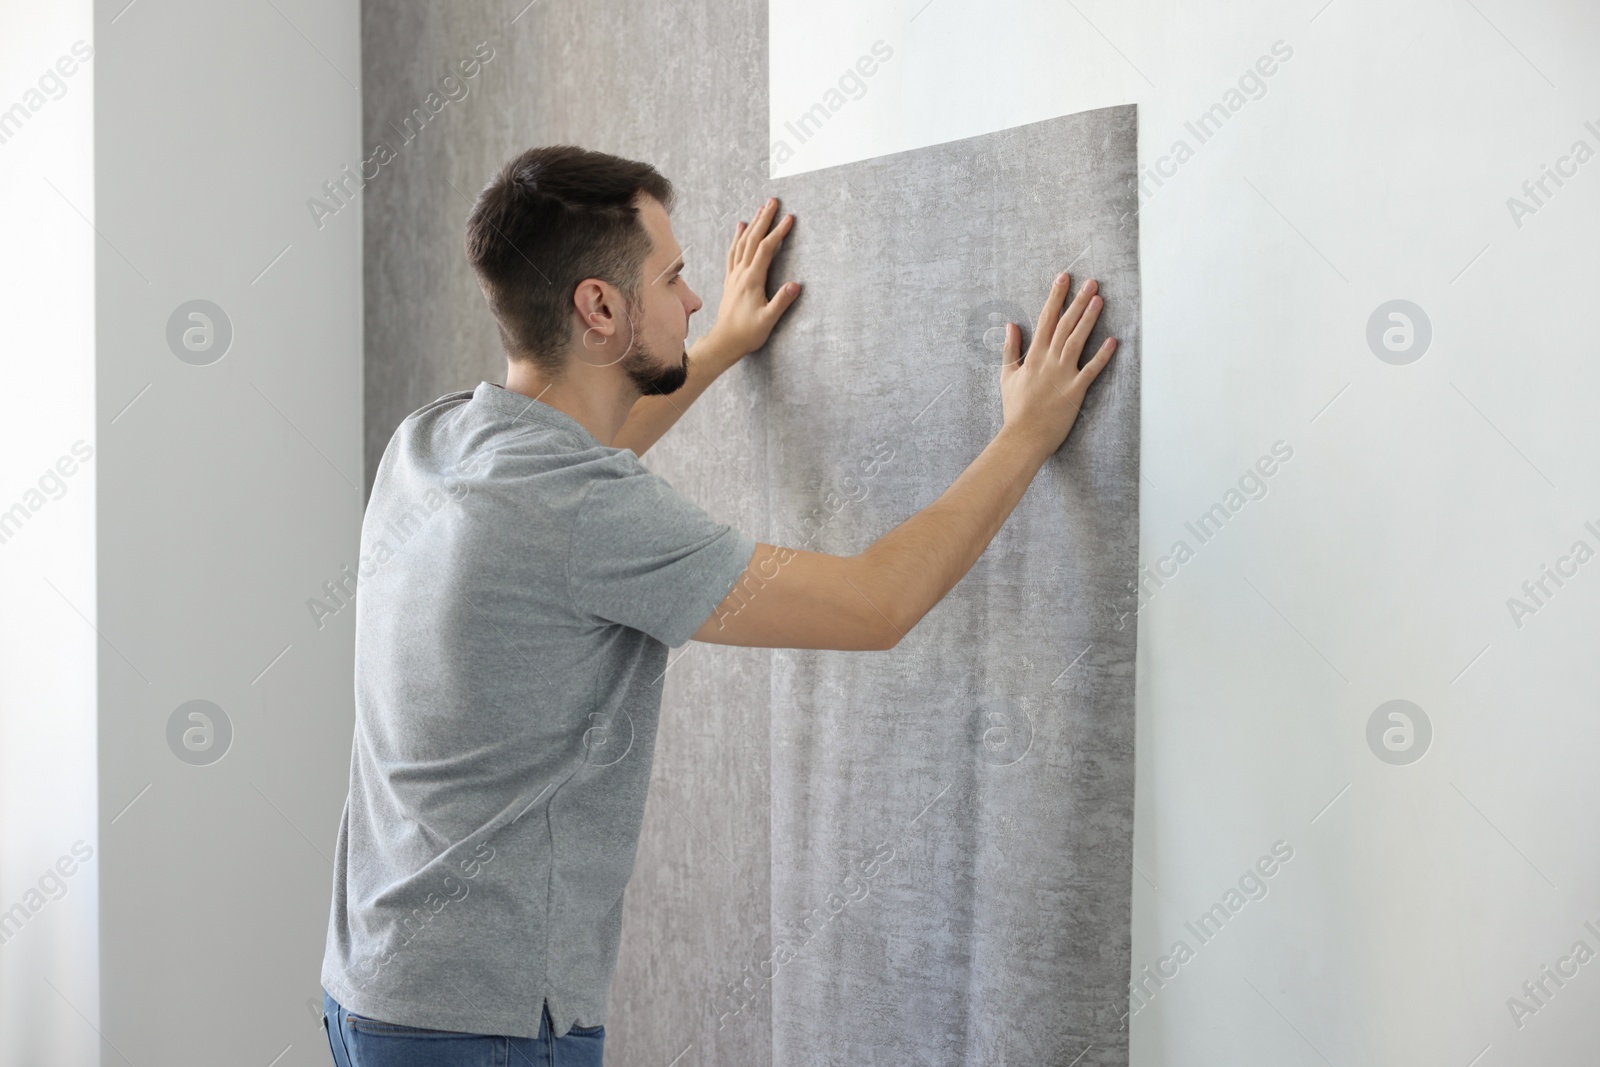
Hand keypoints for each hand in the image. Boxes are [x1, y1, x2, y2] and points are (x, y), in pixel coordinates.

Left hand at [711, 197, 801, 355]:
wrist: (724, 341)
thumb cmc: (747, 333)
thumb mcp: (768, 320)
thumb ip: (781, 302)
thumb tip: (796, 285)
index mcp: (752, 280)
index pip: (766, 249)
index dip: (778, 232)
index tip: (789, 218)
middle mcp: (741, 274)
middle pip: (753, 240)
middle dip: (764, 219)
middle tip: (772, 201)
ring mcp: (734, 275)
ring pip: (742, 243)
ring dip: (752, 224)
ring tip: (760, 209)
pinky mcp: (731, 280)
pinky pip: (733, 252)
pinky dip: (737, 237)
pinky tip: (740, 227)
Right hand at [999, 272, 1116, 454]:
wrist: (1023, 437)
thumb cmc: (1016, 409)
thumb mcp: (1007, 376)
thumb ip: (1010, 349)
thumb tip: (1010, 325)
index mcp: (1033, 356)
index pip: (1045, 319)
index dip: (1055, 297)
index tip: (1063, 278)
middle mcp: (1048, 361)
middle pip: (1064, 325)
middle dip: (1077, 301)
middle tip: (1091, 282)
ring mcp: (1063, 375)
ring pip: (1076, 341)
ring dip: (1088, 319)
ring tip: (1100, 300)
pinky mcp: (1075, 391)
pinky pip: (1091, 370)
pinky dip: (1102, 356)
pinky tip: (1113, 341)